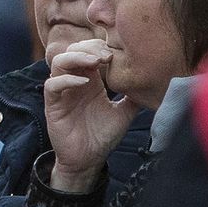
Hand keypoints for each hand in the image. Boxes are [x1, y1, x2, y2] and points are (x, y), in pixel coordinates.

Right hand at [43, 38, 135, 192]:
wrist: (88, 160)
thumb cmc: (103, 136)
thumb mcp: (125, 112)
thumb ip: (134, 97)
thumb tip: (155, 85)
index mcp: (90, 81)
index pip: (88, 51)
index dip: (99, 47)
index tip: (116, 53)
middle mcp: (74, 83)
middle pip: (72, 50)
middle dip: (89, 48)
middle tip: (107, 56)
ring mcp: (62, 93)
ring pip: (58, 62)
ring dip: (76, 57)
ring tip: (95, 63)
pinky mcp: (53, 105)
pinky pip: (52, 85)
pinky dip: (66, 80)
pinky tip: (84, 83)